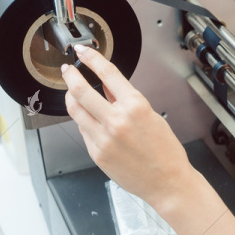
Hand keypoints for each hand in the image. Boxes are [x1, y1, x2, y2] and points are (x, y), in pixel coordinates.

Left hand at [60, 44, 194, 205]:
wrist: (167, 182)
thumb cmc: (165, 152)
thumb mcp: (152, 117)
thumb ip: (127, 101)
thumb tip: (109, 88)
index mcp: (136, 107)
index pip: (108, 73)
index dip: (91, 59)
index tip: (83, 52)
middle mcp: (117, 121)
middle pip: (81, 90)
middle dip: (70, 75)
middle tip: (67, 69)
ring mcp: (103, 138)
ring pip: (75, 110)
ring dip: (70, 97)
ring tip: (72, 92)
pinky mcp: (96, 153)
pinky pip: (83, 130)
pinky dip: (84, 121)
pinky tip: (90, 120)